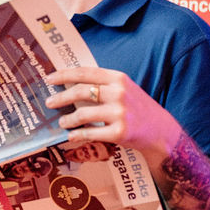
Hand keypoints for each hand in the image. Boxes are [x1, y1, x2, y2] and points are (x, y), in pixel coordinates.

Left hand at [45, 66, 179, 165]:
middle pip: (80, 92)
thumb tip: (71, 85)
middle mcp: (119, 93)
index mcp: (118, 78)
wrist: (161, 130)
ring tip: (62, 122)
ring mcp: (119, 113)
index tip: (49, 79)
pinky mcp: (119, 132)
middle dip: (60, 98)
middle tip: (49, 103)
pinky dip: (78, 135)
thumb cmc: (138, 109)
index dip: (64, 75)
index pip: (85, 72)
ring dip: (68, 120)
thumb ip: (103, 85)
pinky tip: (71, 136)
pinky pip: (90, 133)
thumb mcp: (125, 89)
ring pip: (82, 114)